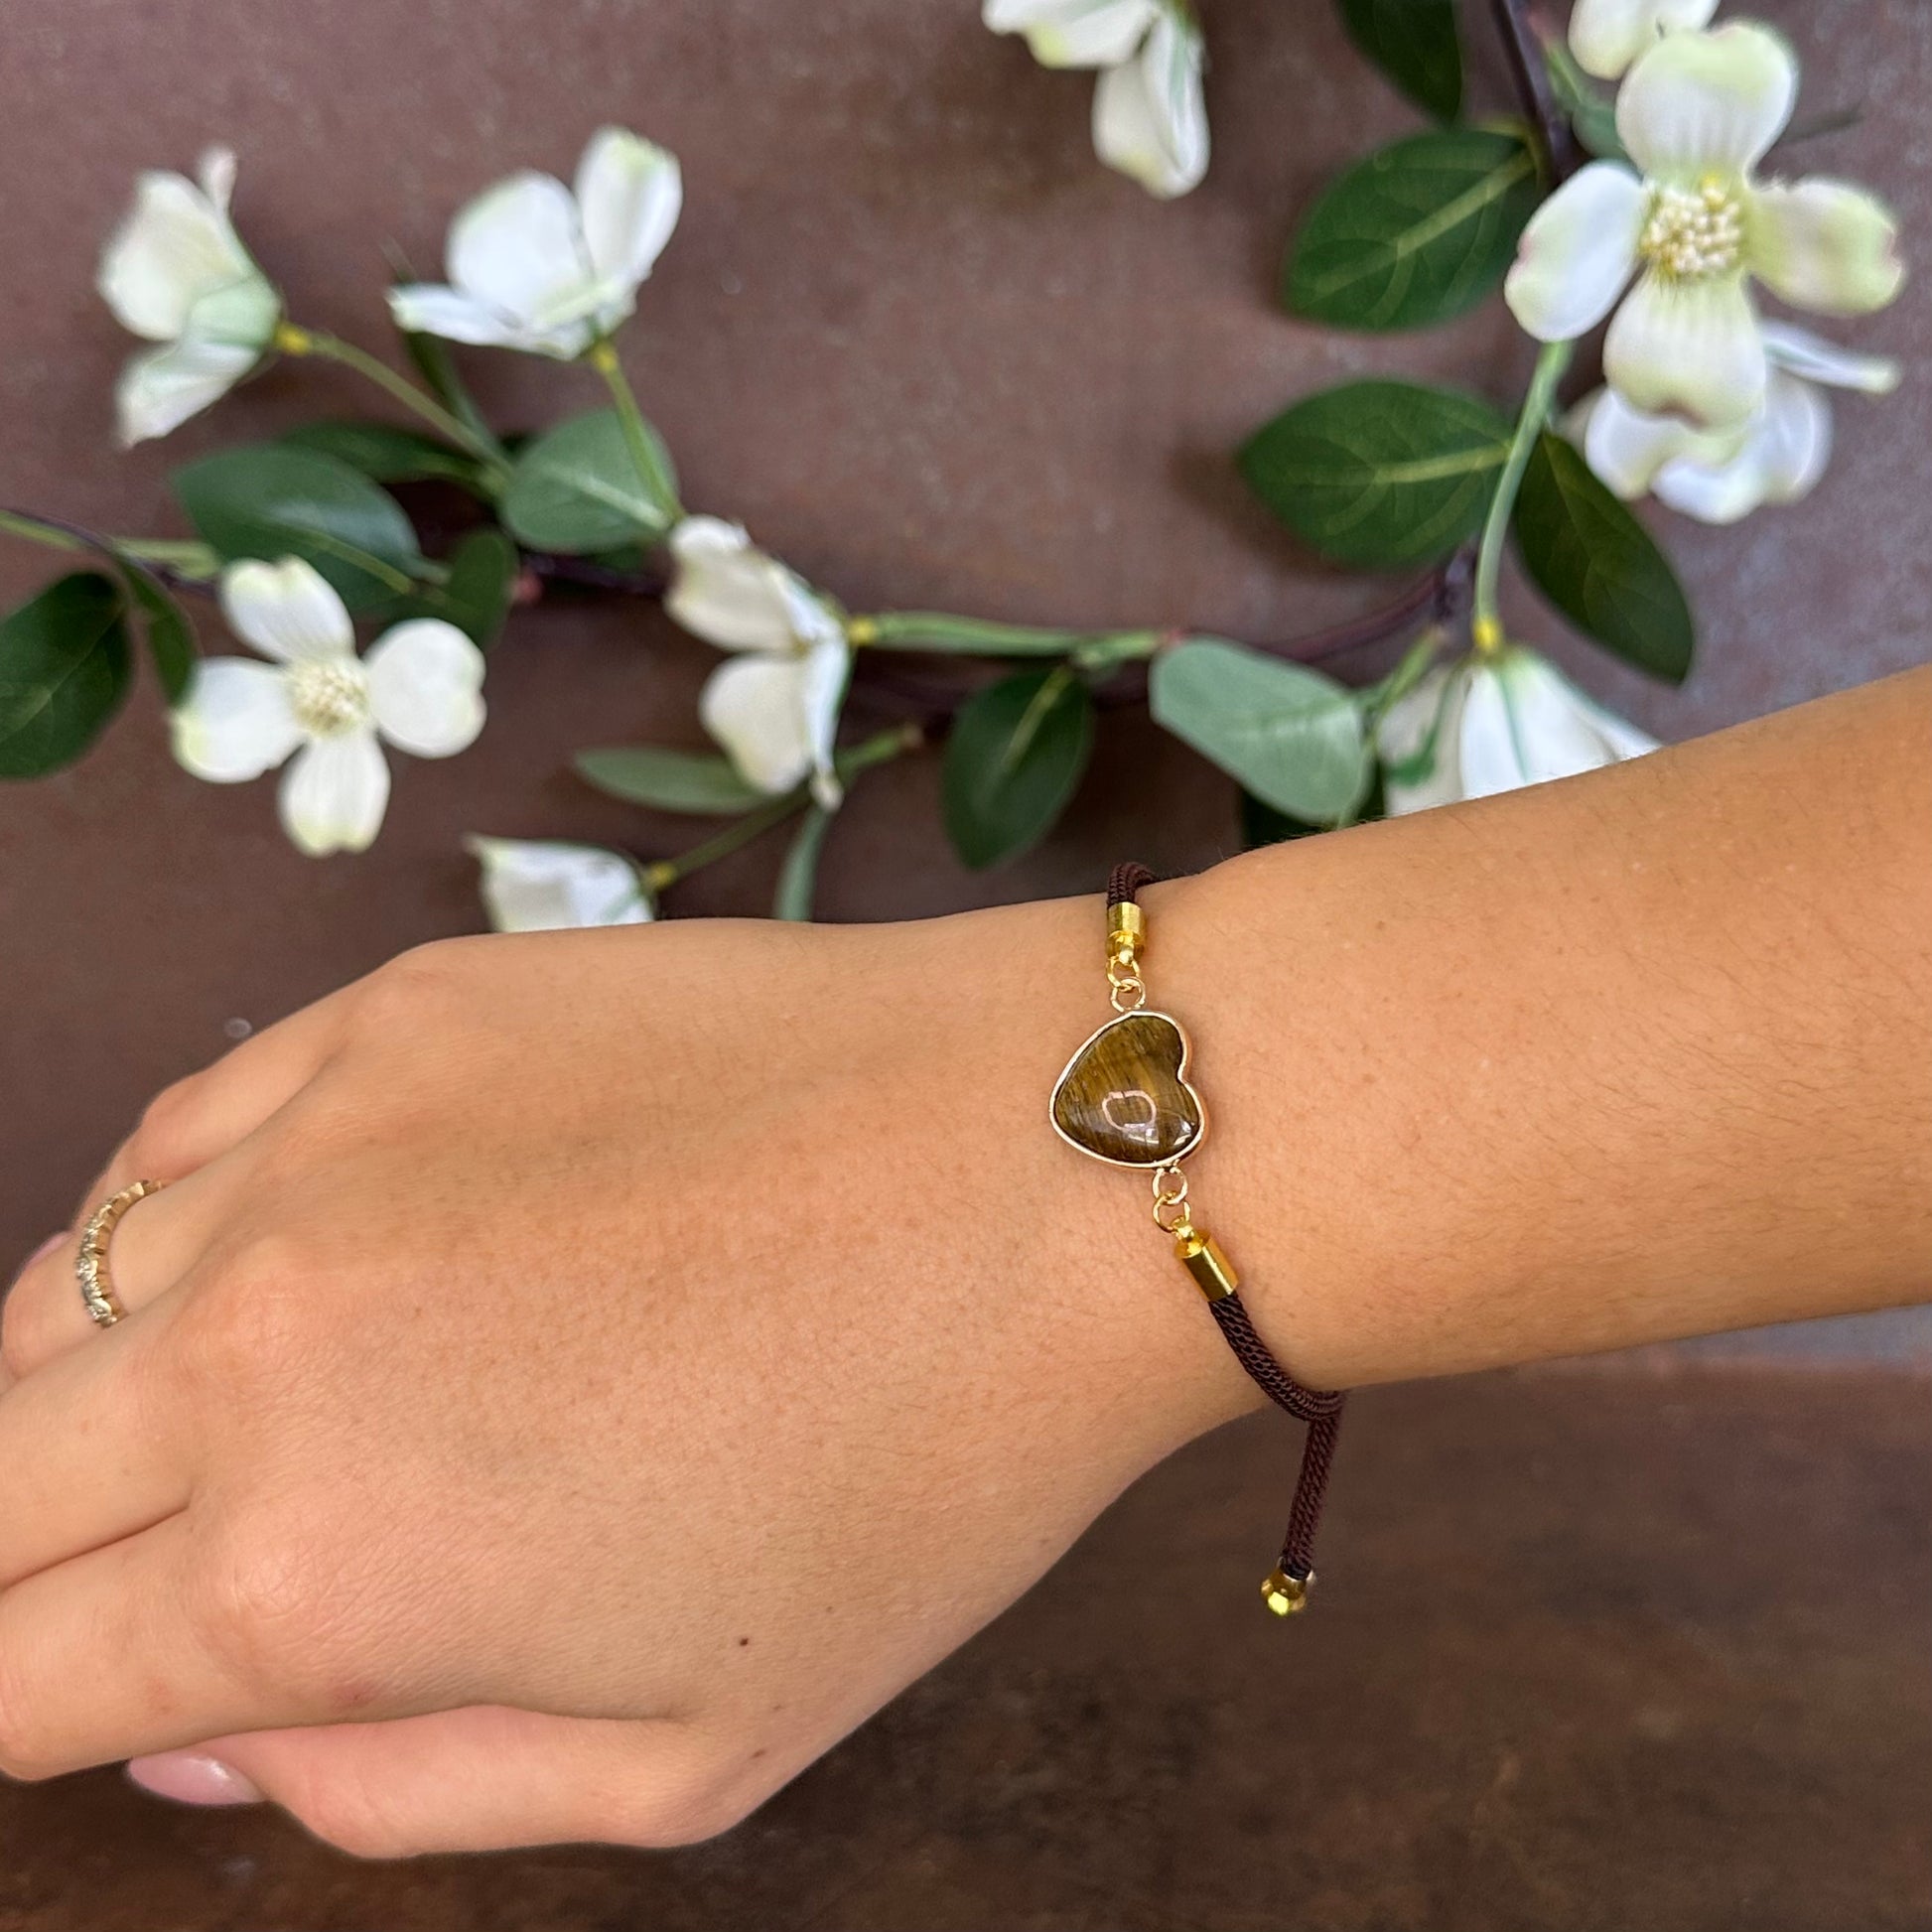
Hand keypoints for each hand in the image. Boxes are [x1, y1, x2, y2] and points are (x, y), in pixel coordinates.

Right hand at [0, 899, 1252, 1854]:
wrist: (1057, 1166)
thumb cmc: (917, 1471)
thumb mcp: (687, 1755)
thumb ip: (395, 1786)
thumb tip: (210, 1735)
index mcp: (314, 1571)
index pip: (0, 1679)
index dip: (21, 1707)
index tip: (89, 1692)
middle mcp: (252, 1342)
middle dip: (26, 1562)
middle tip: (139, 1577)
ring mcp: (312, 1142)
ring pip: (52, 1301)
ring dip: (96, 1393)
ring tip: (249, 1419)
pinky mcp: (389, 1008)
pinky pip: (185, 1136)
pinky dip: (191, 1224)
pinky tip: (303, 1255)